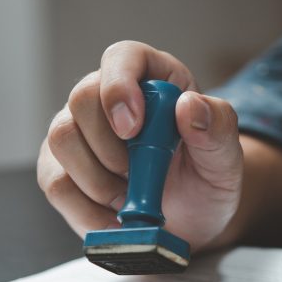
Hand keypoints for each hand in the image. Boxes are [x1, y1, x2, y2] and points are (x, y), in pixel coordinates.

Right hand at [37, 41, 243, 252]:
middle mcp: (106, 98)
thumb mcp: (225, 158)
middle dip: (110, 148)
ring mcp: (77, 132)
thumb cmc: (205, 180)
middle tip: (140, 176)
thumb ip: (217, 128)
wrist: (190, 223)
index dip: (119, 87)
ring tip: (130, 198)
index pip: (121, 58)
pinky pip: (55, 182)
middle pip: (82, 98)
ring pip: (61, 138)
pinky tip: (113, 217)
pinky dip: (86, 209)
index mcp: (152, 78)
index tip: (132, 128)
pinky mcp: (59, 169)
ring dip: (98, 180)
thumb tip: (189, 106)